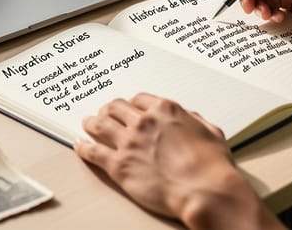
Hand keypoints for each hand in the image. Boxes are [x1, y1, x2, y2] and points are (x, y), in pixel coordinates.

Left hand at [75, 93, 281, 228]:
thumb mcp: (211, 132)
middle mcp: (144, 122)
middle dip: (109, 110)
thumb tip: (191, 119)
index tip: (129, 108)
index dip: (132, 104)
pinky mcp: (118, 165)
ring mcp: (128, 142)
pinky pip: (93, 151)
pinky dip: (83, 147)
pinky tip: (80, 145)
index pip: (140, 99)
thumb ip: (196, 121)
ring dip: (91, 123)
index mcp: (166, 110)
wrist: (204, 191)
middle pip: (116, 108)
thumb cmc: (212, 166)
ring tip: (87, 124)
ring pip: (100, 125)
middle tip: (105, 113)